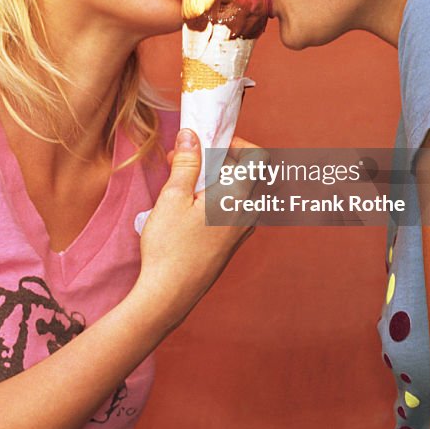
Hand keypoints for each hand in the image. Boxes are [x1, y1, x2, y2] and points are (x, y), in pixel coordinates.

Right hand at [130, 129, 255, 334]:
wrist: (169, 294)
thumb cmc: (169, 247)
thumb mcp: (172, 197)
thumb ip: (187, 162)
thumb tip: (192, 134)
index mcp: (238, 197)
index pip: (260, 158)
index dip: (238, 144)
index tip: (210, 145)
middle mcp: (249, 213)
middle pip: (255, 173)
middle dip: (226, 159)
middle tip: (194, 161)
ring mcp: (244, 229)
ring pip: (246, 192)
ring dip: (222, 179)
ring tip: (189, 183)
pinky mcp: (234, 241)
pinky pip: (238, 208)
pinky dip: (222, 197)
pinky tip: (193, 205)